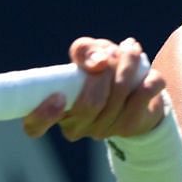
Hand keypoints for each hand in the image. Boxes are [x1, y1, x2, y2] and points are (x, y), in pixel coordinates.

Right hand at [21, 36, 166, 141]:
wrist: (137, 93)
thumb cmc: (102, 71)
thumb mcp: (88, 54)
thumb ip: (84, 51)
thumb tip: (98, 63)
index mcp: (55, 111)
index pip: (34, 126)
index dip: (42, 116)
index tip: (57, 96)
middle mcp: (75, 127)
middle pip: (89, 104)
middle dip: (105, 72)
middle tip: (113, 53)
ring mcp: (102, 130)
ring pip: (115, 100)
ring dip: (127, 68)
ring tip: (131, 50)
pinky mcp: (129, 127)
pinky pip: (140, 101)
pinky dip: (147, 81)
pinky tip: (147, 72)